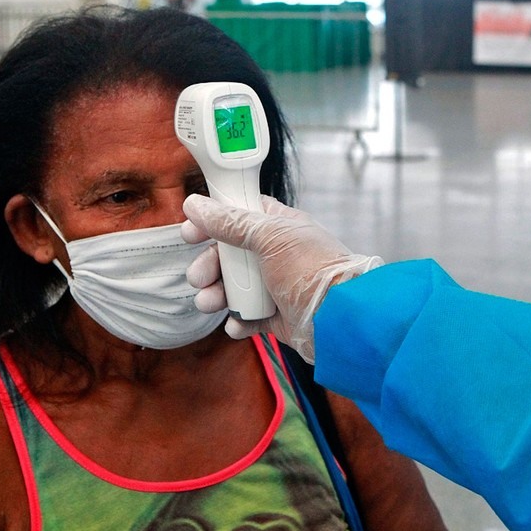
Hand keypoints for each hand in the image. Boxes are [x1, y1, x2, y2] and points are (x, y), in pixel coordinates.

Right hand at [181, 194, 382, 361]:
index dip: (213, 221)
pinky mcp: (276, 315)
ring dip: (217, 295)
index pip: (239, 215)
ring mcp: (276, 286)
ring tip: (210, 303)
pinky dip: (239, 321)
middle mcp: (276, 254)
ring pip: (234, 287)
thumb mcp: (270, 237)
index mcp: (279, 227)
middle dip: (209, 266)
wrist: (339, 319)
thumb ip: (231, 223)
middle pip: (230, 255)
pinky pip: (247, 316)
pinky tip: (237, 324)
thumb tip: (196, 205)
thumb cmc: (312, 270)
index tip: (191, 232)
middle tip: (199, 277)